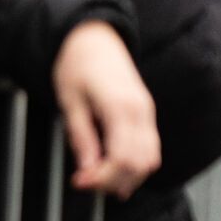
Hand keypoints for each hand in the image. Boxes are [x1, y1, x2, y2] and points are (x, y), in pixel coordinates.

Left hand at [53, 21, 160, 197]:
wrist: (93, 38)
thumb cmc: (77, 65)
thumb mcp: (69, 100)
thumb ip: (81, 136)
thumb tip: (87, 169)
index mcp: (119, 105)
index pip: (122, 157)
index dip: (102, 177)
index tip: (79, 181)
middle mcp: (140, 110)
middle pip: (139, 164)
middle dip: (112, 181)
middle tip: (86, 182)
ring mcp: (147, 111)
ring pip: (150, 160)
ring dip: (127, 176)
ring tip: (100, 178)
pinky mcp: (147, 113)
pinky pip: (150, 148)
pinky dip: (136, 165)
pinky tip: (116, 170)